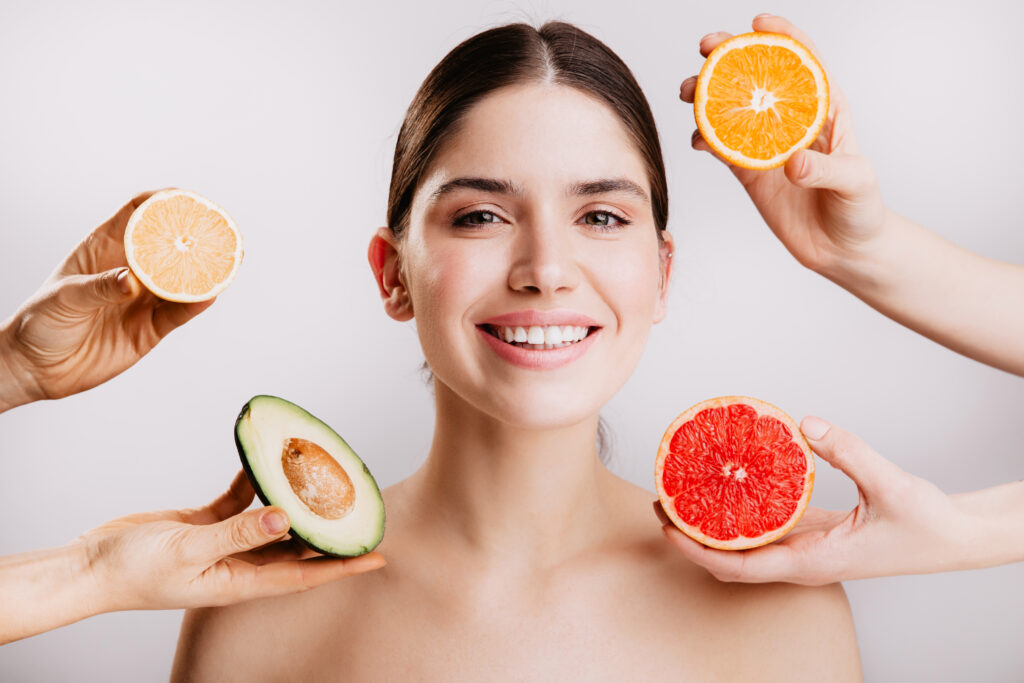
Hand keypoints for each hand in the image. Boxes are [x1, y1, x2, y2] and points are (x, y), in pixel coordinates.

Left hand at [0, 190, 212, 409]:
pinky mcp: (150, 329)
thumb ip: (100, 287)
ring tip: (224, 263)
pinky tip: (208, 296)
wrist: (38, 368)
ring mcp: (142, 300)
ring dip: (203, 272)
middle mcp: (129, 270)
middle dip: (195, 236)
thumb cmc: (41, 323)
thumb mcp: (64, 298)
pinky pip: (177, 315)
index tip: (185, 200)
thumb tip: (132, 282)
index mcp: (104, 249)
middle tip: (218, 231)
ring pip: (181, 280)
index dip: (162, 202)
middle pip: (169, 245)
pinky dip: (194, 306)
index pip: (138, 214)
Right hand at [79, 470, 384, 610]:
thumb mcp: (190, 551)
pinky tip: (266, 463)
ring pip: (271, 523)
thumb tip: (287, 520)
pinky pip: (239, 502)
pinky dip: (253, 484)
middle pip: (296, 550)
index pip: (305, 576)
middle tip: (359, 511)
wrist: (91, 566)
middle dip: (329, 534)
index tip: (377, 555)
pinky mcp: (204, 526)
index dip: (343, 566)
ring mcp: (222, 544)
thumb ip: (239, 534)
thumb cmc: (134, 571)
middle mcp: (238, 565)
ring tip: (321, 481)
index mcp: (241, 581)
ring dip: (294, 503)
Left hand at [655, 417, 987, 584]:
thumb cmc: (928, 525)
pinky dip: (741, 514)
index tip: (668, 526)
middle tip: (661, 501)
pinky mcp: (815, 536)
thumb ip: (849, 451)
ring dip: (710, 526)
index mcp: (812, 563)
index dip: (697, 550)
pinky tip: (728, 486)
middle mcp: (802, 562)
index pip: (738, 566)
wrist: (957, 539)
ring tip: (681, 492)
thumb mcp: (890, 485)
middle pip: (730, 562)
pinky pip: (768, 529)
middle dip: (691, 539)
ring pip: (746, 548)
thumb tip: (804, 423)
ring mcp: (807, 551)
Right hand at [680, 15, 887, 276]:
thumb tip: (792, 161)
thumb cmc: (861, 208)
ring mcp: (766, 143)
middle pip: (757, 76)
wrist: (844, 250)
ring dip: (707, 94)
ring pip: (731, 107)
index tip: (756, 23)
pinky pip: (721, 146)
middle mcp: (792, 119)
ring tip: (689, 92)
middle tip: (706, 49)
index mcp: (824, 108)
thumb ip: (825, 170)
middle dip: (729, 56)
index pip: (802, 60)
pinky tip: (698, 140)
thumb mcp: (855, 183)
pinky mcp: (748, 170)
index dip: (780, 36)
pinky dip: (705, 138)